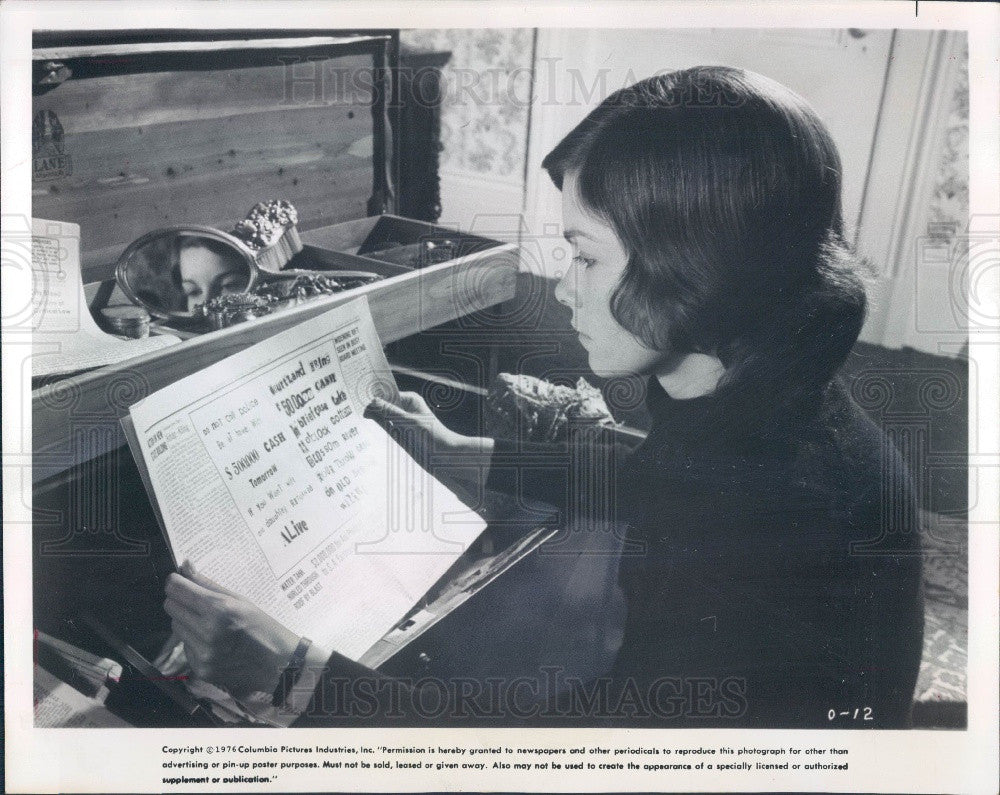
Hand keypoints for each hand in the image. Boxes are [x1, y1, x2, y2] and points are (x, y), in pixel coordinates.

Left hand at [164, 561, 299, 697]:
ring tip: (206, 622)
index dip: (174, 582)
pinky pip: (185, 646)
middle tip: (194, 600)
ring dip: (185, 620)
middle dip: (179, 600)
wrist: (278, 663)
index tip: (177, 580)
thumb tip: (185, 565)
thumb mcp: (240, 600)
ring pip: (176, 626)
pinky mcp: (200, 668)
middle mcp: (206, 631)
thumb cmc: (263, 625)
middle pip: (171, 607)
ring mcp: (202, 653)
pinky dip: (193, 640)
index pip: (177, 590)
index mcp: (219, 609)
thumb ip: (209, 584)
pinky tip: (211, 641)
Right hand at [365, 391, 492, 460]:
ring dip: (373, 420)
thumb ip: (390, 412)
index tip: (355, 397)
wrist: (446, 455)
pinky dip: (378, 430)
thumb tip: (372, 402)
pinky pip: (387, 430)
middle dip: (371, 408)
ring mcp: (403, 422)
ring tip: (355, 419)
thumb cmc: (432, 435)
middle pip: (384, 406)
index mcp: (410, 399)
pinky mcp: (402, 435)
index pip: (387, 395)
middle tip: (351, 409)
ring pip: (383, 419)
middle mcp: (406, 409)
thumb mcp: (408, 422)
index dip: (373, 396)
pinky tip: (365, 431)